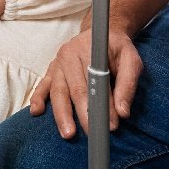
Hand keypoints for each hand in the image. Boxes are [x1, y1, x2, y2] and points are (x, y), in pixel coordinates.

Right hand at [27, 24, 142, 138]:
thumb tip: (122, 112)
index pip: (94, 82)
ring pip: (57, 91)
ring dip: (61, 114)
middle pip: (74, 89)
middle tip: (92, 134)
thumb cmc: (116, 48)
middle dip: (82, 114)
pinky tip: (36, 112)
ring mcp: (57, 63)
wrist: (101, 35)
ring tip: (68, 133)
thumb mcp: (131, 60)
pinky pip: (42, 85)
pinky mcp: (51, 70)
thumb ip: (128, 85)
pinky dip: (38, 99)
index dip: (101, 105)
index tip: (109, 125)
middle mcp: (69, 55)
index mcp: (88, 49)